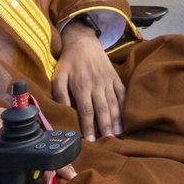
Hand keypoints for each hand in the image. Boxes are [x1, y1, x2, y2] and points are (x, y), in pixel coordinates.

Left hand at [53, 22, 124, 141]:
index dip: (90, 127)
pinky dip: (124, 106)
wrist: (83, 42)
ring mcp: (108, 81)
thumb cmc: (68, 62)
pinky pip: (122, 93)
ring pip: (114, 103)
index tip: (91, 140)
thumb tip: (65, 110)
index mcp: (82, 86)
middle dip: (106, 127)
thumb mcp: (58, 76)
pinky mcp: (115, 77)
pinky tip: (125, 117)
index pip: (87, 111)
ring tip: (118, 134)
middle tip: (108, 142)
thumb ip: (60, 94)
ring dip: (116, 119)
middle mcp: (97, 85)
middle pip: (103, 109)